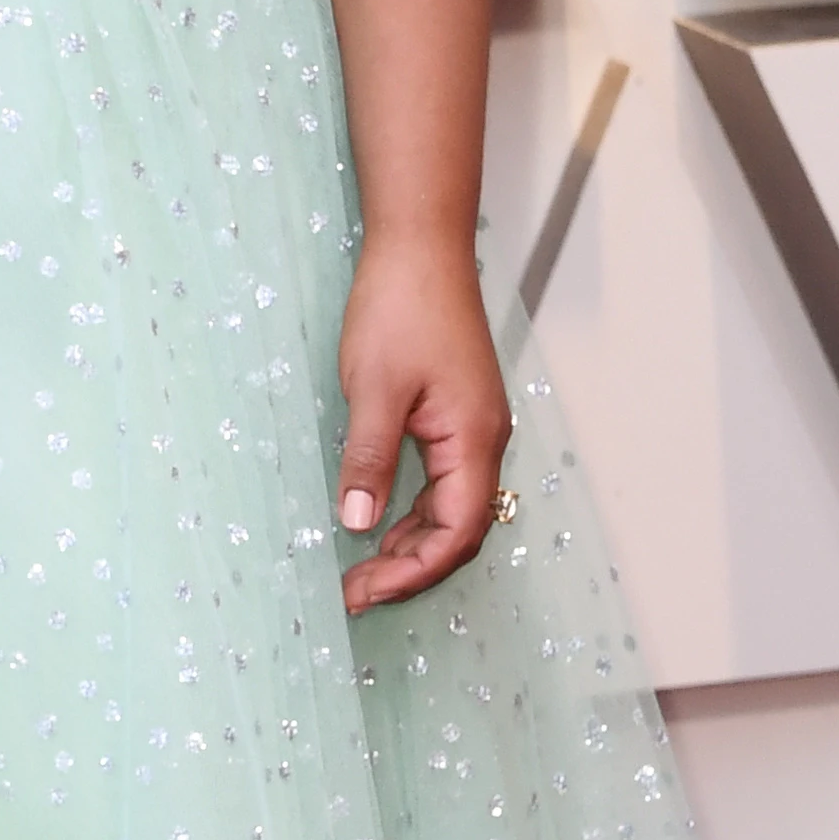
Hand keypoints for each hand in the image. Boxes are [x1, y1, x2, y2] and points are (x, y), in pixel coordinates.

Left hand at [335, 231, 507, 613]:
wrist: (420, 246)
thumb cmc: (400, 306)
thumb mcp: (374, 388)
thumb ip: (369, 458)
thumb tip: (358, 523)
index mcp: (472, 440)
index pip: (457, 532)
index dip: (414, 573)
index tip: (365, 592)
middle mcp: (483, 441)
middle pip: (460, 531)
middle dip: (411, 568)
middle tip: (355, 593)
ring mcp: (472, 429)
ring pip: (452, 510)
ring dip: (411, 544)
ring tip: (361, 570)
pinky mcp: (456, 416)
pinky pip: (444, 483)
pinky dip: (413, 512)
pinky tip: (379, 522)